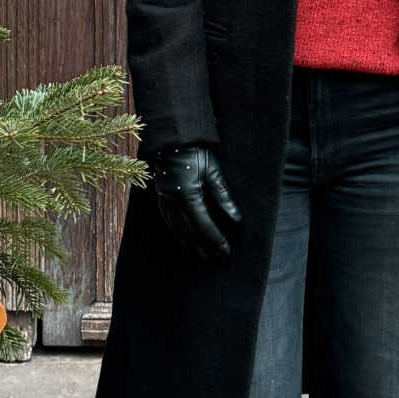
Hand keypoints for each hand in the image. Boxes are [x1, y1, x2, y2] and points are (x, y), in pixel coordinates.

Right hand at [151, 145, 239, 261]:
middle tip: (218, 257)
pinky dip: (178, 235)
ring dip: (192, 244)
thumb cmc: (195, 153)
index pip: (204, 224)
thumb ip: (224, 196)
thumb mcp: (213, 171)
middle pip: (191, 231)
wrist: (172, 140)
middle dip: (206, 245)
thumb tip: (236, 219)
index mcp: (188, 195)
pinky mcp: (161, 199)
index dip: (215, 238)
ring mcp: (165, 201)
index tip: (225, 249)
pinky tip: (184, 243)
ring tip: (204, 255)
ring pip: (179, 230)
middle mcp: (174, 202)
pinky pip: (169, 223)